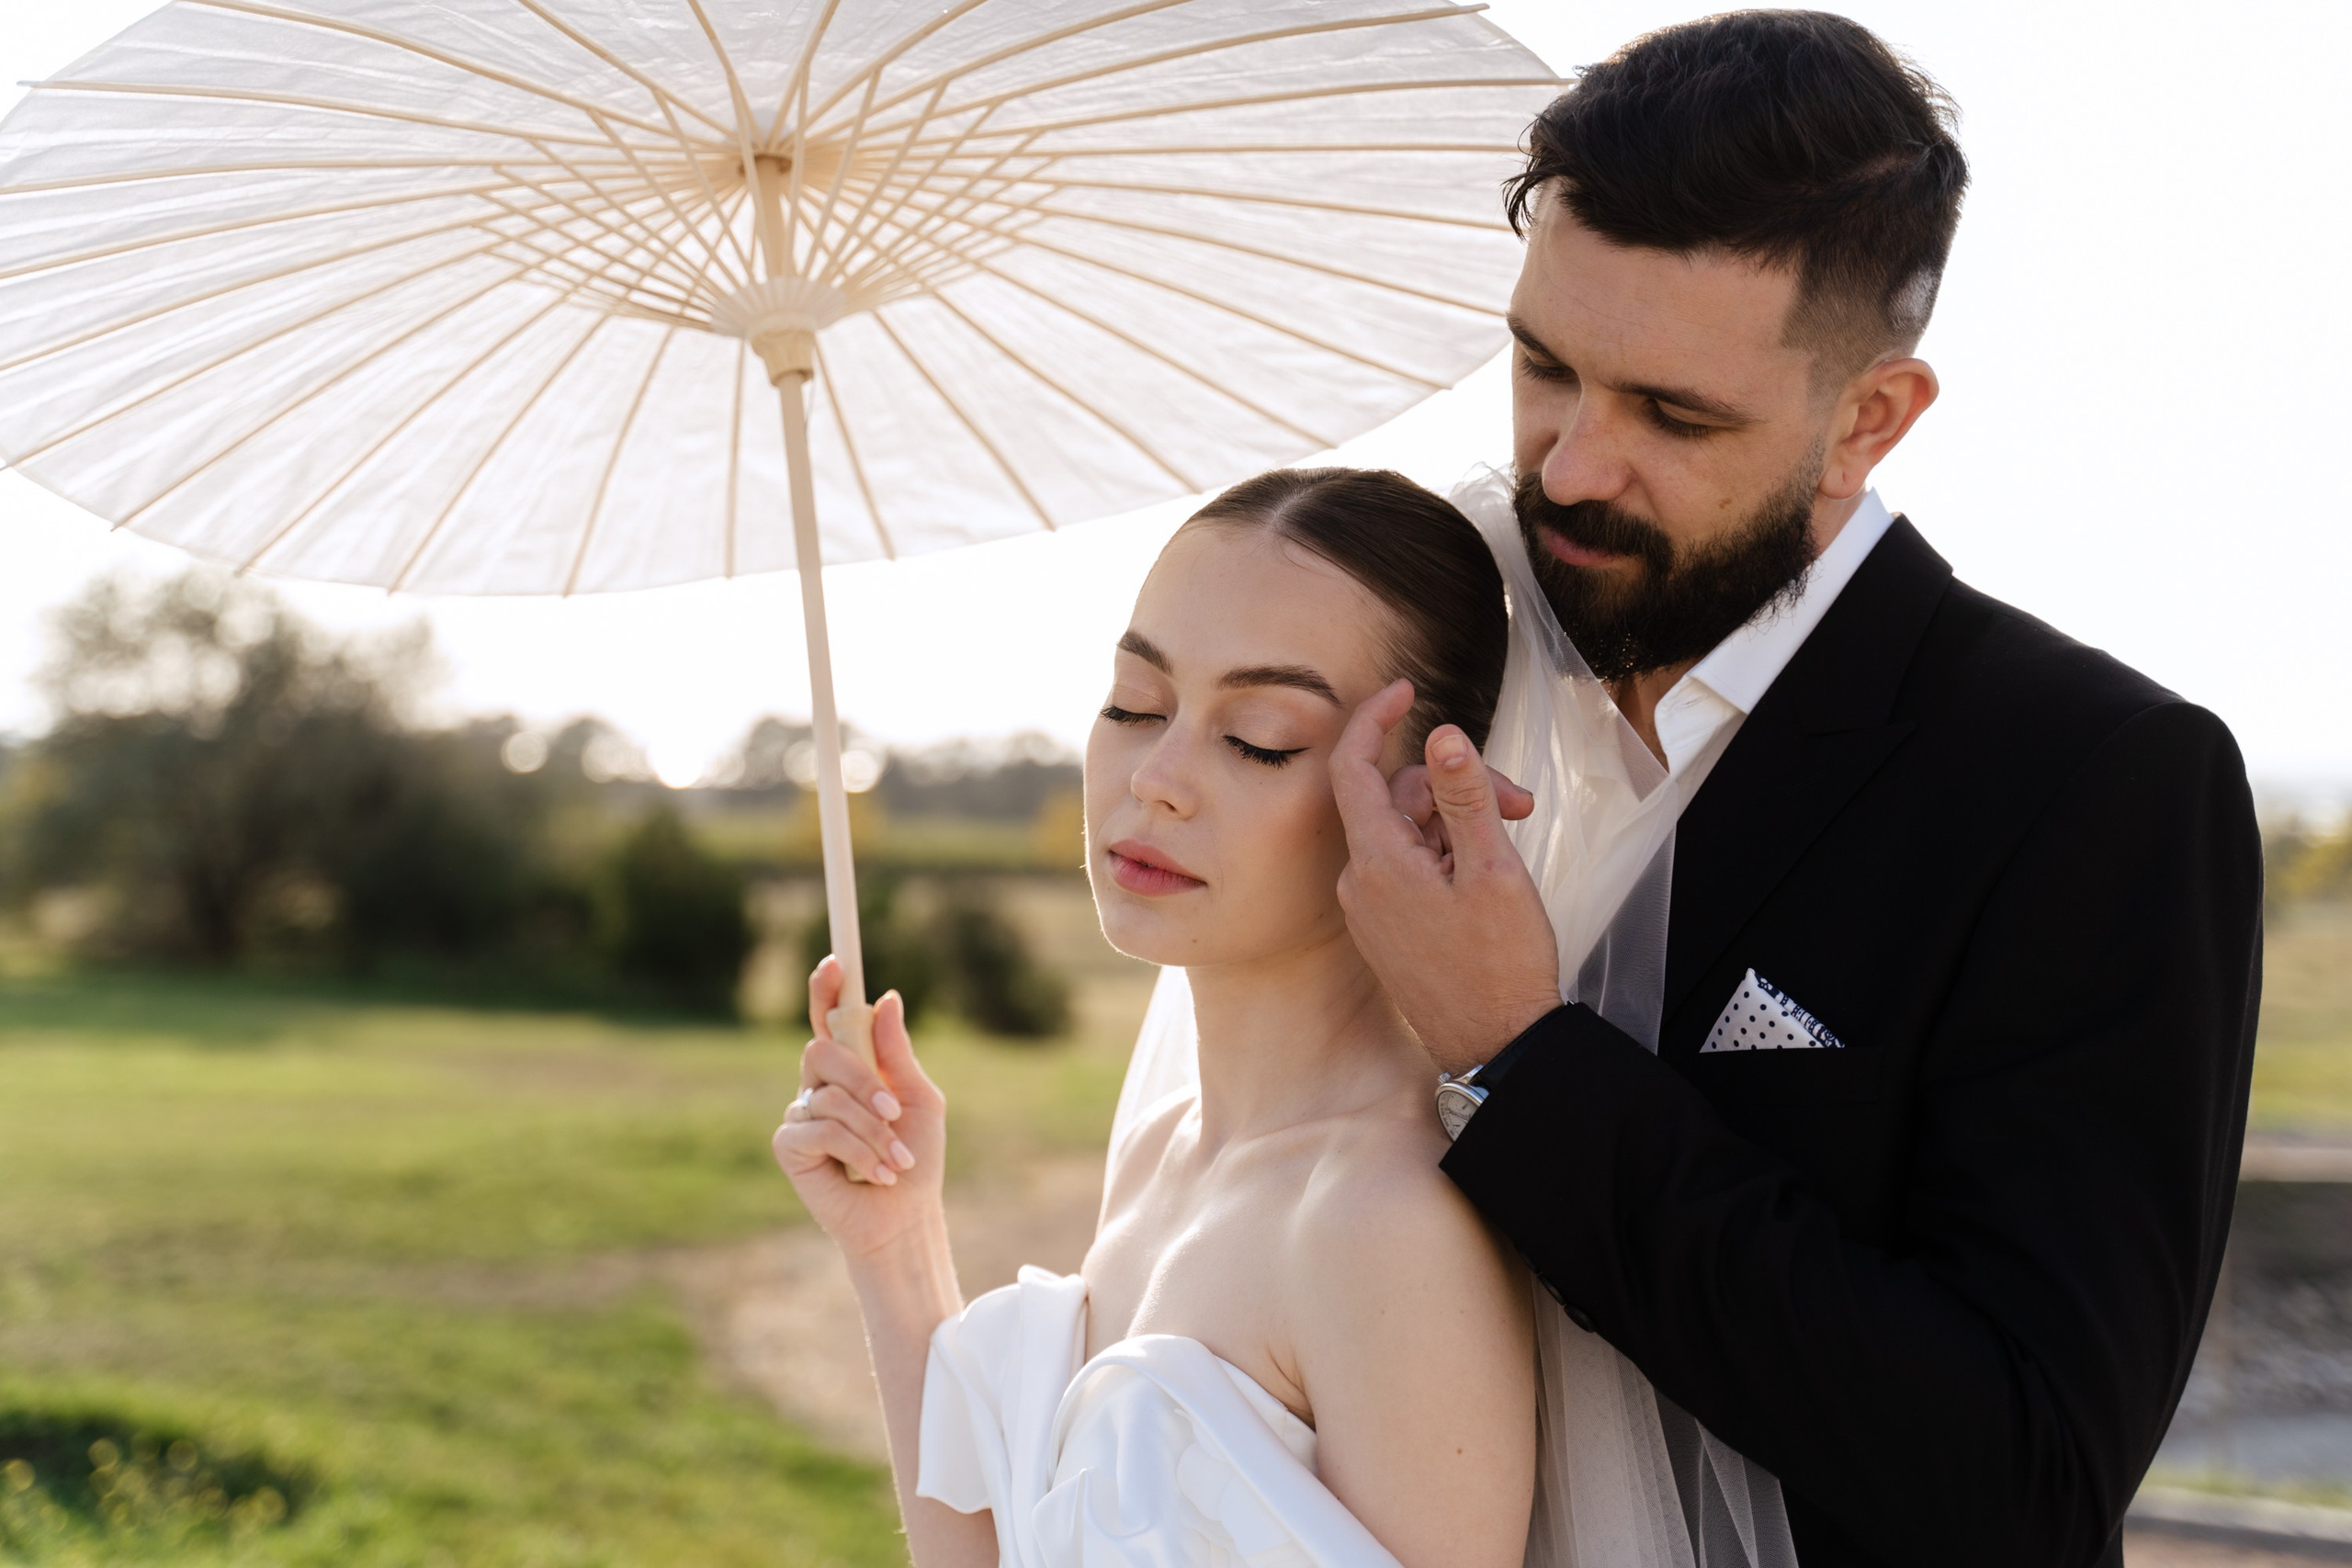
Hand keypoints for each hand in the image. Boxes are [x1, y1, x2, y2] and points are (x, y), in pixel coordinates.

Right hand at [772, 955, 946, 1260]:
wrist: (905, 1214)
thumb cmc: (914, 1156)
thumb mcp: (919, 1099)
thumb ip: (898, 1053)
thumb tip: (888, 999)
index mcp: (851, 1067)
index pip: (829, 1019)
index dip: (826, 989)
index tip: (835, 963)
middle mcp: (820, 1084)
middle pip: (822, 1051)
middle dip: (864, 1080)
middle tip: (893, 1110)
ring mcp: (801, 1113)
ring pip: (829, 1096)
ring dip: (872, 1130)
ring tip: (895, 1160)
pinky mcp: (789, 1146)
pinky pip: (820, 1129)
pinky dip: (857, 1150)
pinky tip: (876, 1173)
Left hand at [1333, 680, 1561, 1075]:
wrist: (1496, 1046)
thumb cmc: (1499, 965)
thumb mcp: (1493, 869)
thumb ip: (1465, 796)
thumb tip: (1442, 734)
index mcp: (1378, 861)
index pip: (1354, 767)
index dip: (1374, 719)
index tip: (1405, 690)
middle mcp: (1361, 882)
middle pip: (1397, 798)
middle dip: (1455, 786)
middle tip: (1521, 803)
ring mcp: (1371, 908)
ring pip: (1406, 832)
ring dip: (1457, 822)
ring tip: (1513, 842)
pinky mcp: (1387, 928)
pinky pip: (1406, 867)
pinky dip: (1444, 853)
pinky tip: (1485, 872)